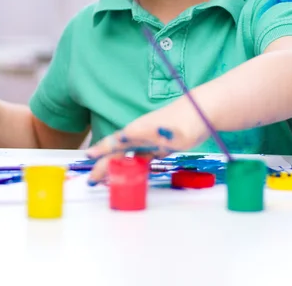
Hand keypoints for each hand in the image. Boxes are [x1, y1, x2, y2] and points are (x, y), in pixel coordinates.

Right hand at [86, 97, 208, 183]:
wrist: (203, 109)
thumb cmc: (187, 120)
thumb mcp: (167, 131)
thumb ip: (143, 136)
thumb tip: (121, 138)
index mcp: (138, 130)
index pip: (115, 143)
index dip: (101, 152)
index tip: (88, 159)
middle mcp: (141, 133)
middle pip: (119, 151)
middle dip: (105, 165)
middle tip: (92, 180)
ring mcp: (151, 138)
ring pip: (129, 154)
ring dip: (117, 166)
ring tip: (107, 178)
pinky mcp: (162, 143)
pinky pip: (144, 156)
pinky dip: (135, 165)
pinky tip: (132, 172)